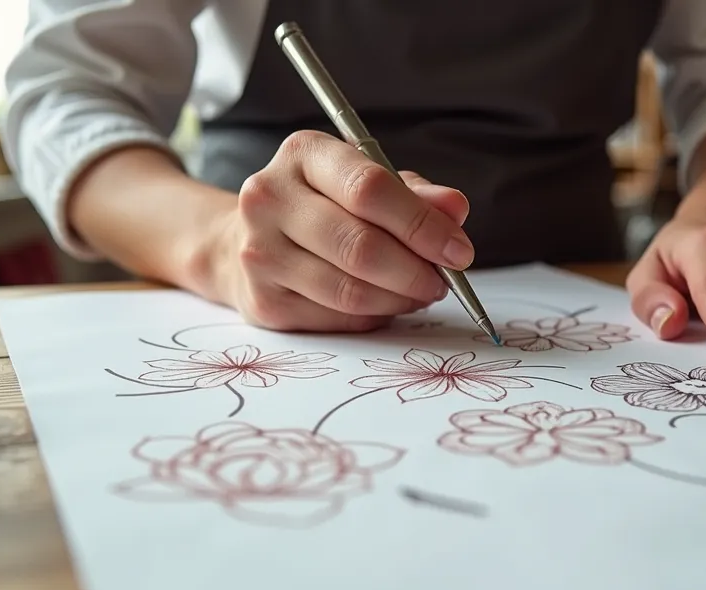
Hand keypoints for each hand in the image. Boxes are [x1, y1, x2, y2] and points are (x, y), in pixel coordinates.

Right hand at [206, 131, 472, 331]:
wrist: (247, 240)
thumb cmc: (323, 205)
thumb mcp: (368, 182)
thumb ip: (415, 194)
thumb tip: (455, 210)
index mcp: (303, 154)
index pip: (369, 189)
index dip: (422, 225)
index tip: (458, 251)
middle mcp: (270, 198)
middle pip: (360, 246)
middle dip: (416, 271)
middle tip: (442, 282)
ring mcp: (260, 253)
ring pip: (350, 290)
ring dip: (399, 299)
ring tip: (418, 293)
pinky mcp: (263, 301)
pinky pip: (337, 318)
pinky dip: (374, 316)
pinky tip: (384, 304)